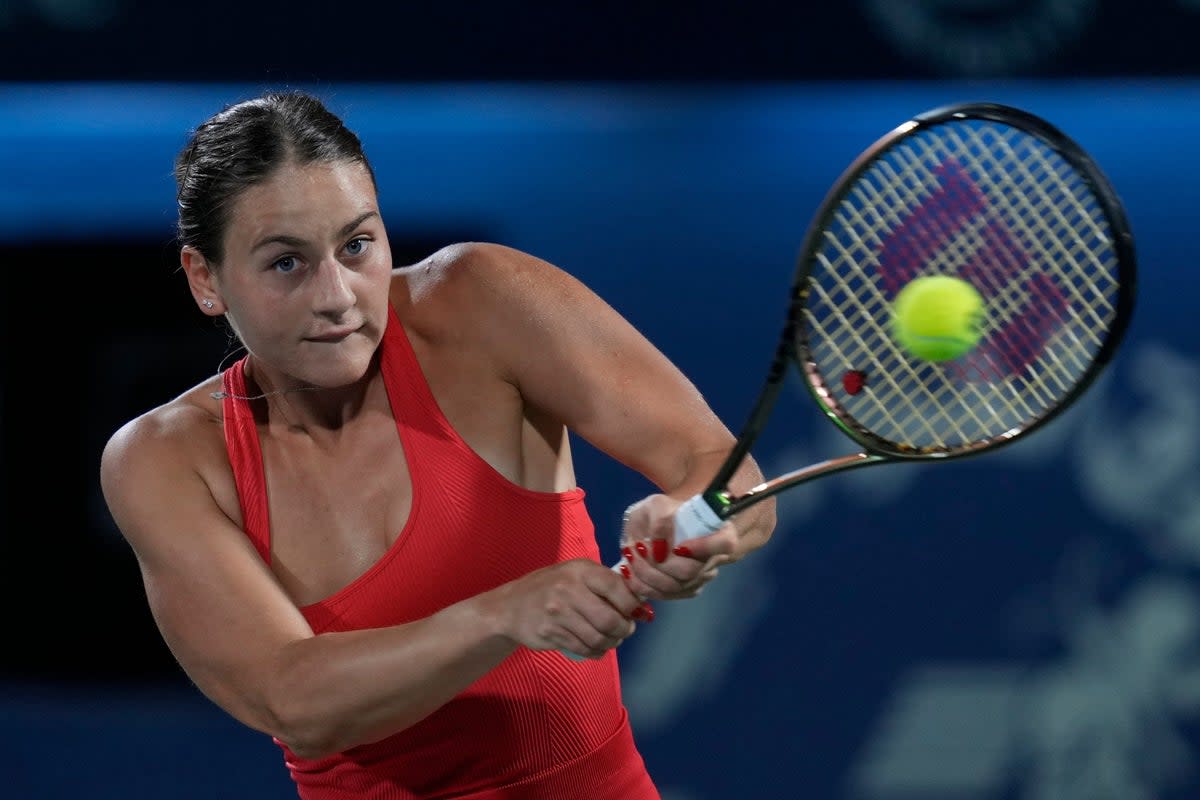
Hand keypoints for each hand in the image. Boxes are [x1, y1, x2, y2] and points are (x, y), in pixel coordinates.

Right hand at [490, 558, 645, 659]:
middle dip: (624, 629)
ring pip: (598, 638)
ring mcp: (558, 613)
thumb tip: (638, 602)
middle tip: (625, 630)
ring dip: (611, 643)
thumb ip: (603, 583)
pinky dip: (596, 652)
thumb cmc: (551, 587)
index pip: (617, 588)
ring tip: (612, 639)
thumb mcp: (575, 574)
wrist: (511, 606)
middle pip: (610, 619)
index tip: (637, 612)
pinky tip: (596, 647)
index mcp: (580, 571)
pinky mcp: (551, 634)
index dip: (633, 604)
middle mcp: (568, 589)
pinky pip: (584, 649)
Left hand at [619, 493, 736, 600]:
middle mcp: (714, 557)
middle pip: (690, 571)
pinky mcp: (686, 591)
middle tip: (638, 548)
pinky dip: (643, 585)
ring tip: (631, 556)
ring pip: (674, 587)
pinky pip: (666, 596)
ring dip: (646, 574)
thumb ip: (660, 521)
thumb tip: (661, 550)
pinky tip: (631, 572)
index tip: (678, 547)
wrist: (652, 528)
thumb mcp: (656, 505)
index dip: (705, 547)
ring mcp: (701, 577)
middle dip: (658, 564)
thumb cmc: (659, 514)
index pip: (725, 543)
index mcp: (717, 529)